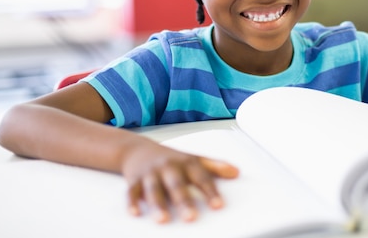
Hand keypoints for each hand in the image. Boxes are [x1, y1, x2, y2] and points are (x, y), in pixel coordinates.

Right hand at [121, 142, 238, 222]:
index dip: (210, 191)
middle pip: (176, 184)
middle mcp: (168, 167)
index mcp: (186, 162)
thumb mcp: (193, 159)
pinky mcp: (134, 180)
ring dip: (158, 204)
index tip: (218, 205)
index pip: (201, 177)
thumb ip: (214, 166)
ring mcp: (151, 173)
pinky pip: (131, 191)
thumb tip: (236, 172)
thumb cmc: (169, 158)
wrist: (138, 148)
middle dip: (183, 201)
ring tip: (163, 219)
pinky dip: (132, 202)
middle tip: (191, 217)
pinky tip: (136, 213)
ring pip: (154, 189)